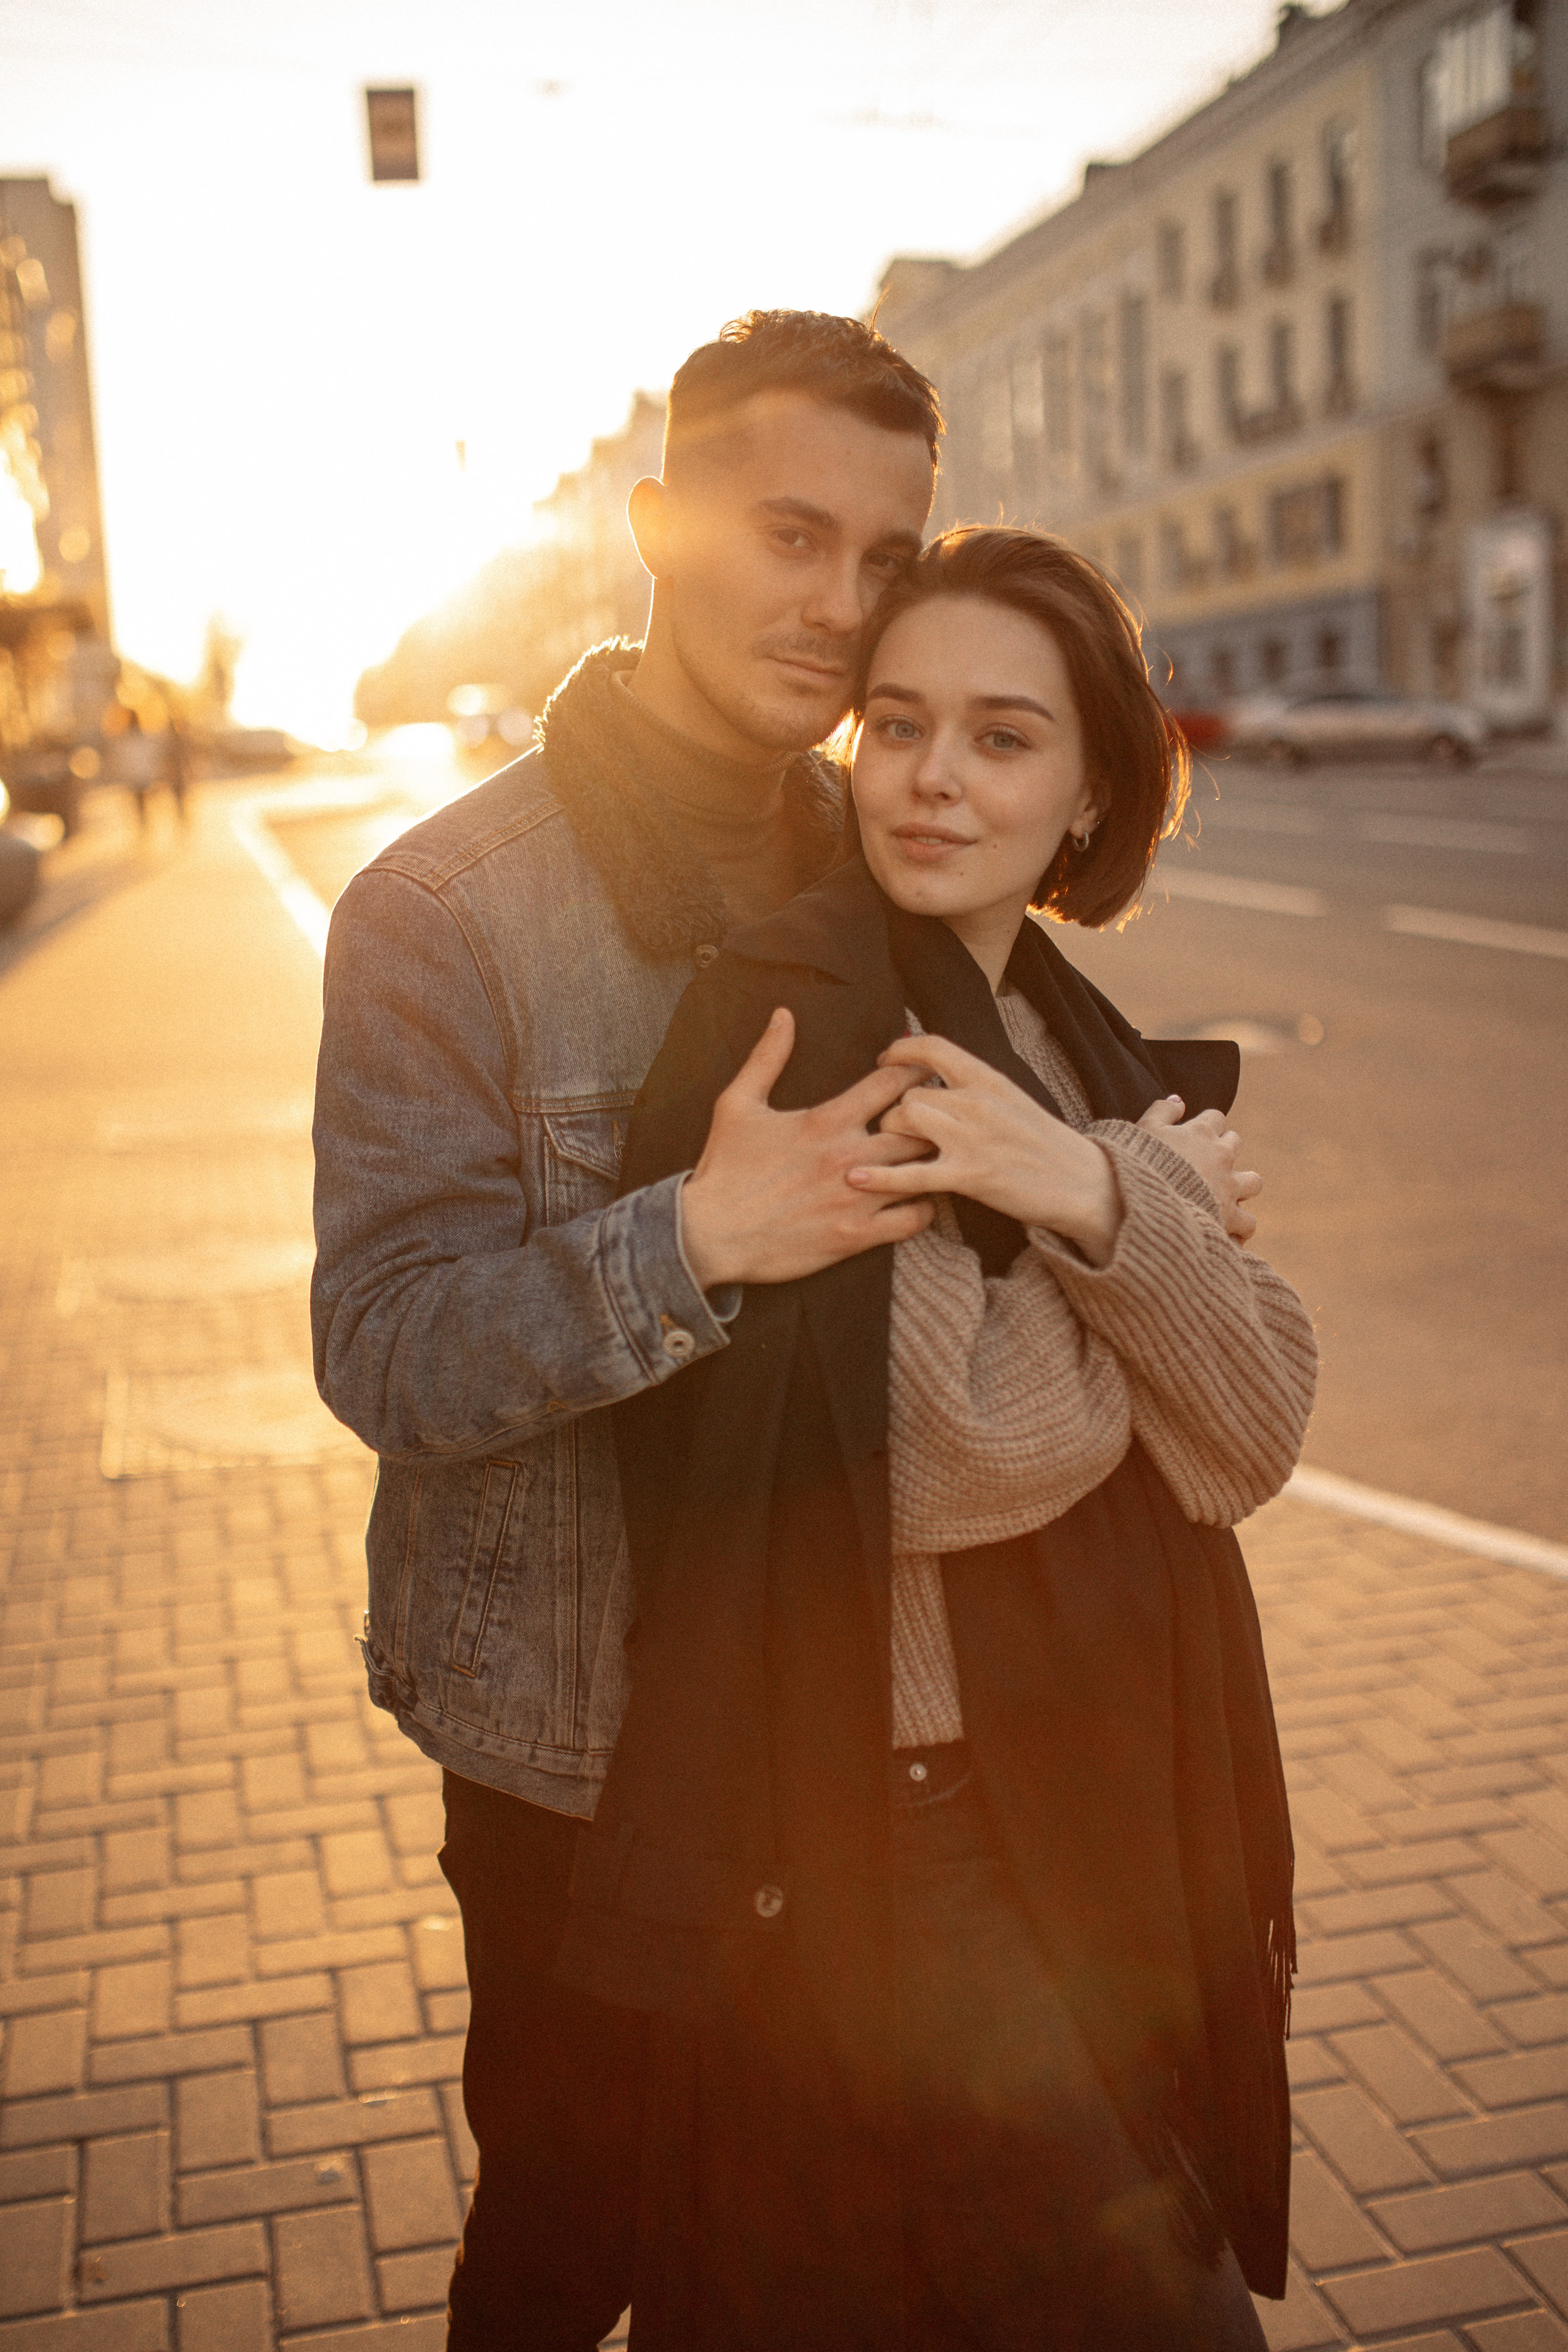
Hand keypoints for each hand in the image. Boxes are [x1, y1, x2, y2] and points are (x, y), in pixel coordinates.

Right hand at [679, 1009, 935, 1288]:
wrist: (709, 1235)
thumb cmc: (724, 1169)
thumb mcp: (737, 1104)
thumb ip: (767, 1058)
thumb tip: (784, 1014)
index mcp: (827, 1121)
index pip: (892, 1082)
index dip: (915, 1070)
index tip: (924, 1069)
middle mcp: (849, 1157)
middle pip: (919, 1126)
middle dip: (932, 1118)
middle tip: (938, 1116)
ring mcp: (856, 1198)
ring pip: (924, 1172)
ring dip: (932, 1162)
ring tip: (936, 1156)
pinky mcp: (857, 1235)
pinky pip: (914, 1219)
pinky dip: (924, 1207)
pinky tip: (917, 1198)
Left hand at [844, 1031, 1123, 1267]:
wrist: (1081, 1181)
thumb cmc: (1043, 1143)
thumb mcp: (1010, 1099)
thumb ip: (973, 1086)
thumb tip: (932, 1070)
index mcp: (988, 1079)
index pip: (934, 1048)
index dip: (901, 1050)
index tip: (885, 1059)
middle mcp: (977, 1102)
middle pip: (908, 1093)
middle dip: (894, 1112)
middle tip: (895, 1130)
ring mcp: (972, 1138)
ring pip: (904, 1119)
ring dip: (891, 1136)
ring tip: (897, 1151)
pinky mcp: (970, 1176)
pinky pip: (912, 1172)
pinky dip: (880, 1176)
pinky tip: (856, 1178)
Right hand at [1137, 1097, 1260, 1241]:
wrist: (1139, 1202)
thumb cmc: (1138, 1164)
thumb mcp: (1143, 1129)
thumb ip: (1162, 1110)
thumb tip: (1179, 1099)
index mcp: (1200, 1132)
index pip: (1216, 1118)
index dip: (1207, 1126)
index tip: (1195, 1136)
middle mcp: (1220, 1156)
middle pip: (1235, 1143)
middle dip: (1224, 1151)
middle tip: (1206, 1165)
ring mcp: (1228, 1187)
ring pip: (1254, 1182)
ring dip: (1242, 1187)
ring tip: (1226, 1197)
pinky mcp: (1229, 1217)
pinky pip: (1247, 1222)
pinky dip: (1239, 1226)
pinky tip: (1227, 1230)